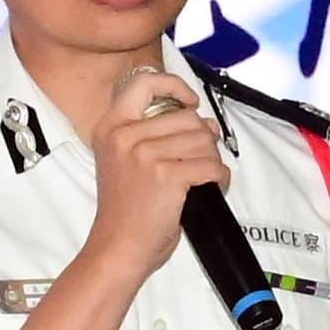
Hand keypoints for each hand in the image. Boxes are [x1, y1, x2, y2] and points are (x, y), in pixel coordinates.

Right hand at [86, 68, 228, 278]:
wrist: (119, 245)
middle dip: (202, 139)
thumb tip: (206, 122)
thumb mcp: (124, 159)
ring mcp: (144, 155)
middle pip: (188, 117)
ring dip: (212, 160)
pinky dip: (219, 178)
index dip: (174, 86)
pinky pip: (212, 166)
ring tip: (200, 178)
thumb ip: (154, 133)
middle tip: (196, 162)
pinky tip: (209, 188)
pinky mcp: (167, 176)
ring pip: (204, 141)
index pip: (144, 84)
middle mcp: (124, 135)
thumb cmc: (126, 208)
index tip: (189, 101)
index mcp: (110, 127)